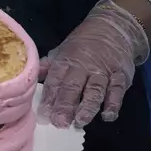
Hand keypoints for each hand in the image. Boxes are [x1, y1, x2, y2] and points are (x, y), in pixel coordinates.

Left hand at [39, 0, 149, 127]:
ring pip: (95, 90)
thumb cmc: (81, 46)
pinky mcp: (121, 76)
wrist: (113, 28)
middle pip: (73, 87)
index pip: (55, 80)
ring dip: (88, 107)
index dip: (49, 98)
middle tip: (60, 123)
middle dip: (65, 105)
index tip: (43, 114)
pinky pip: (117, 90)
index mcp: (66, 61)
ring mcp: (103, 72)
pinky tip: (107, 116)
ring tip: (80, 122)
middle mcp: (84, 67)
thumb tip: (28, 80)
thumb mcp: (61, 51)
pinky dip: (113, 103)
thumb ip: (47, 67)